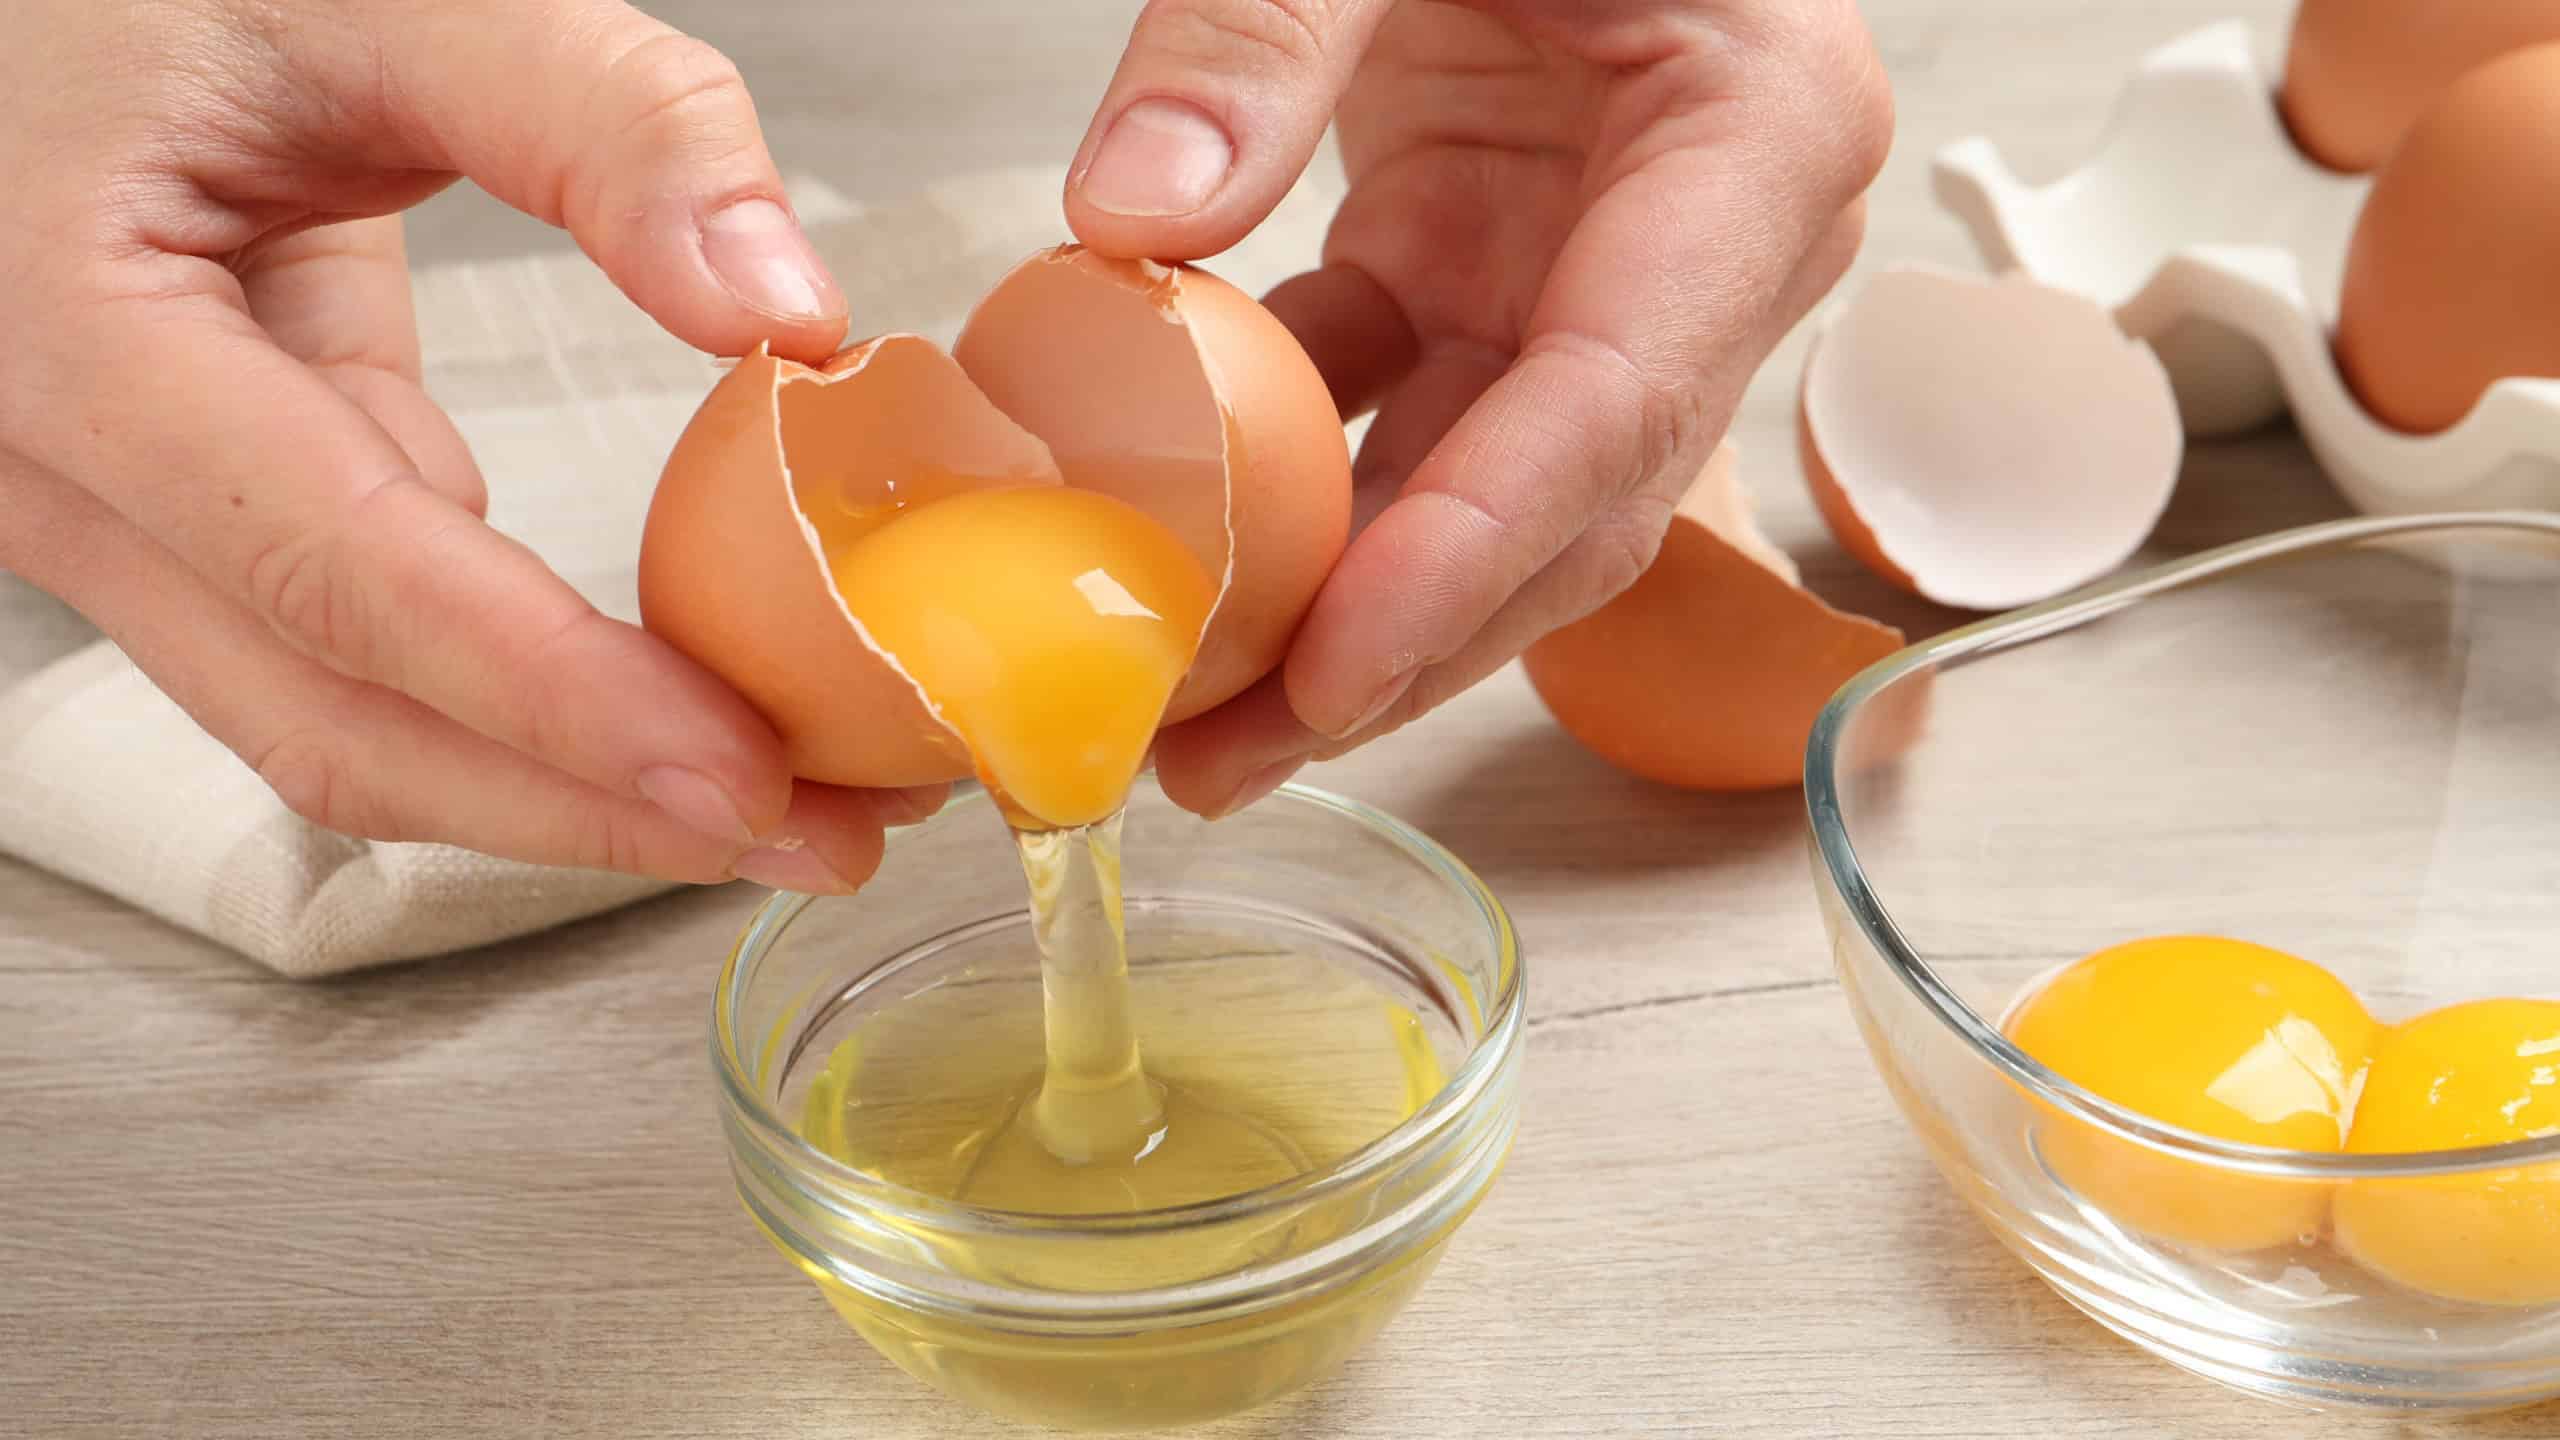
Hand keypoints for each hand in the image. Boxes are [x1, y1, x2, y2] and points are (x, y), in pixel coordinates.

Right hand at [0, 0, 939, 892]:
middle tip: (815, 835)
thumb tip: (787, 307)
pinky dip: (512, 695)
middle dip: (585, 805)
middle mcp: (49, 462)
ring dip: (560, 782)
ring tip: (778, 802)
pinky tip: (666, 704)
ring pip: (334, 719)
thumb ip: (600, 117)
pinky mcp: (184, 513)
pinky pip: (347, 646)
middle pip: (332, 717)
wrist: (43, 3)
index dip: (549, 696)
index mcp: (64, 327)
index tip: (738, 772)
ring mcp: (103, 511)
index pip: (338, 570)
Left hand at [1064, 0, 1889, 814]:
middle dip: (1398, 650)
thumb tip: (1126, 220)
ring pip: (1479, 495)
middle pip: (1563, 502)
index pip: (1618, 394)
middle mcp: (1707, 244)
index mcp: (1754, 140)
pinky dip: (1283, 488)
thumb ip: (1266, 29)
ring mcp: (1600, 272)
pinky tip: (1171, 556)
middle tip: (1221, 763)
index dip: (1476, 551)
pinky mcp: (1493, 270)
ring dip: (1335, 608)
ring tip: (1183, 721)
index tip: (1333, 669)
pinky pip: (1394, 412)